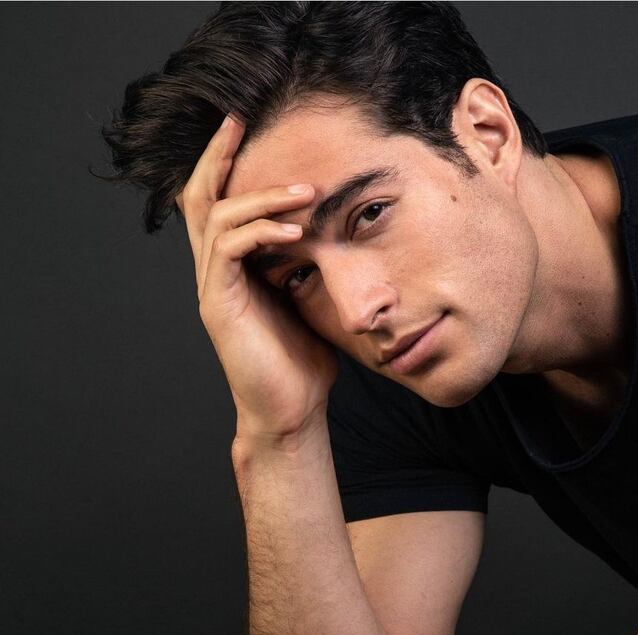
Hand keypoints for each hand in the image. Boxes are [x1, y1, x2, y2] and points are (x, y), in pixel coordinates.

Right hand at [177, 114, 337, 443]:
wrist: (291, 412)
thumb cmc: (302, 364)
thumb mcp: (309, 302)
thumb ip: (307, 268)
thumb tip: (336, 236)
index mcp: (235, 269)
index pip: (221, 204)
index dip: (227, 165)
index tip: (246, 127)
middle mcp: (216, 273)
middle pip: (200, 199)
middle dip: (218, 156)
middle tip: (241, 119)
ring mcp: (214, 288)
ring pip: (217, 218)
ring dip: (260, 197)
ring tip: (303, 191)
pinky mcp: (219, 306)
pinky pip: (228, 251)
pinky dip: (259, 232)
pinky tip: (293, 230)